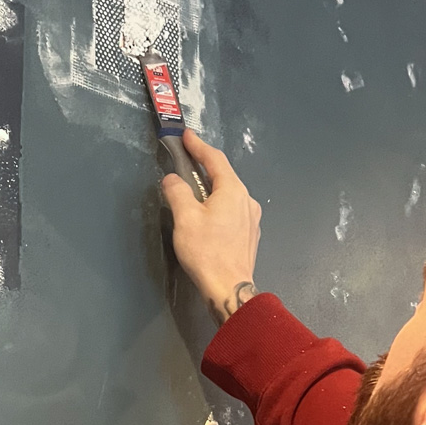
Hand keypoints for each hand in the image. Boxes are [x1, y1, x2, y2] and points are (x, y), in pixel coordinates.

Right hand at [162, 127, 261, 321]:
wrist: (229, 288)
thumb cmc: (206, 252)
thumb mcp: (185, 218)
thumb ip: (177, 192)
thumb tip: (173, 179)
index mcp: (233, 190)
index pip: (215, 159)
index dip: (199, 146)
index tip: (187, 136)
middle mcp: (247, 200)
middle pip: (225, 175)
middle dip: (206, 165)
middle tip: (188, 157)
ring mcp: (251, 218)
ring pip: (230, 193)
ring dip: (212, 186)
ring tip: (195, 186)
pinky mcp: (250, 234)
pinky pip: (233, 209)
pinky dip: (219, 203)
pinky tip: (209, 212)